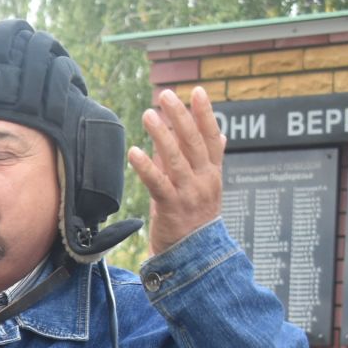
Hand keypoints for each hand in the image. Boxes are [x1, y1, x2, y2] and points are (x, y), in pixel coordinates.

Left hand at [129, 85, 225, 257]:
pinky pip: (158, 183)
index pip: (212, 137)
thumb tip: (211, 136)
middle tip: (166, 95)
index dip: (205, 113)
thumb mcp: (201, 187)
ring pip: (177, 158)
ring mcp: (189, 193)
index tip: (197, 92)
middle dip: (180, 116)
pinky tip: (135, 152)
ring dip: (162, 134)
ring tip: (149, 114)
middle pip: (194, 142)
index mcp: (212, 173)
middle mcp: (204, 180)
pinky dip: (146, 167)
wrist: (194, 256)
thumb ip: (200, 161)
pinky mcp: (172, 207)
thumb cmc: (193, 220)